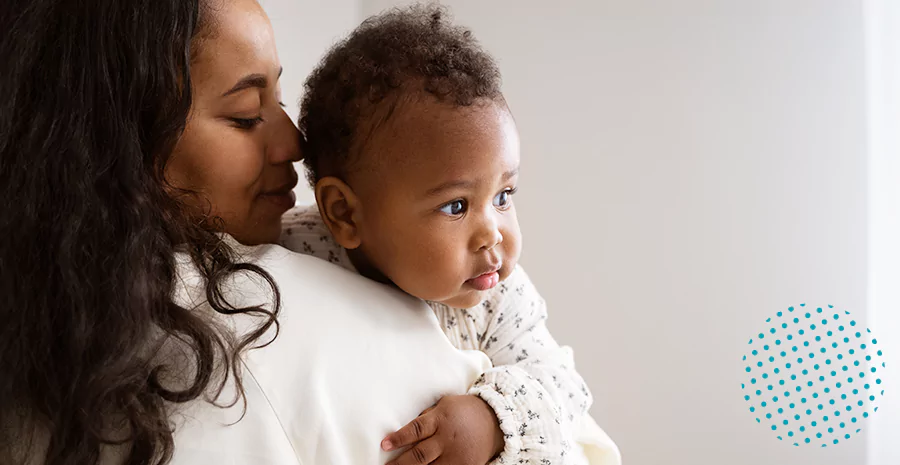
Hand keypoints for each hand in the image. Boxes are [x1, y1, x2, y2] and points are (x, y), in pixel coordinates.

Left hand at [382, 394, 504, 464]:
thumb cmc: (463, 410)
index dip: (399, 437)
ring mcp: (457, 456)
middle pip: (420, 455)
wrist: (495, 422)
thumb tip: (405, 429)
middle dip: (400, 463)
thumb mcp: (444, 405)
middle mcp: (448, 439)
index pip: (416, 429)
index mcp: (441, 419)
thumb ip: (426, 416)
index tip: (385, 444)